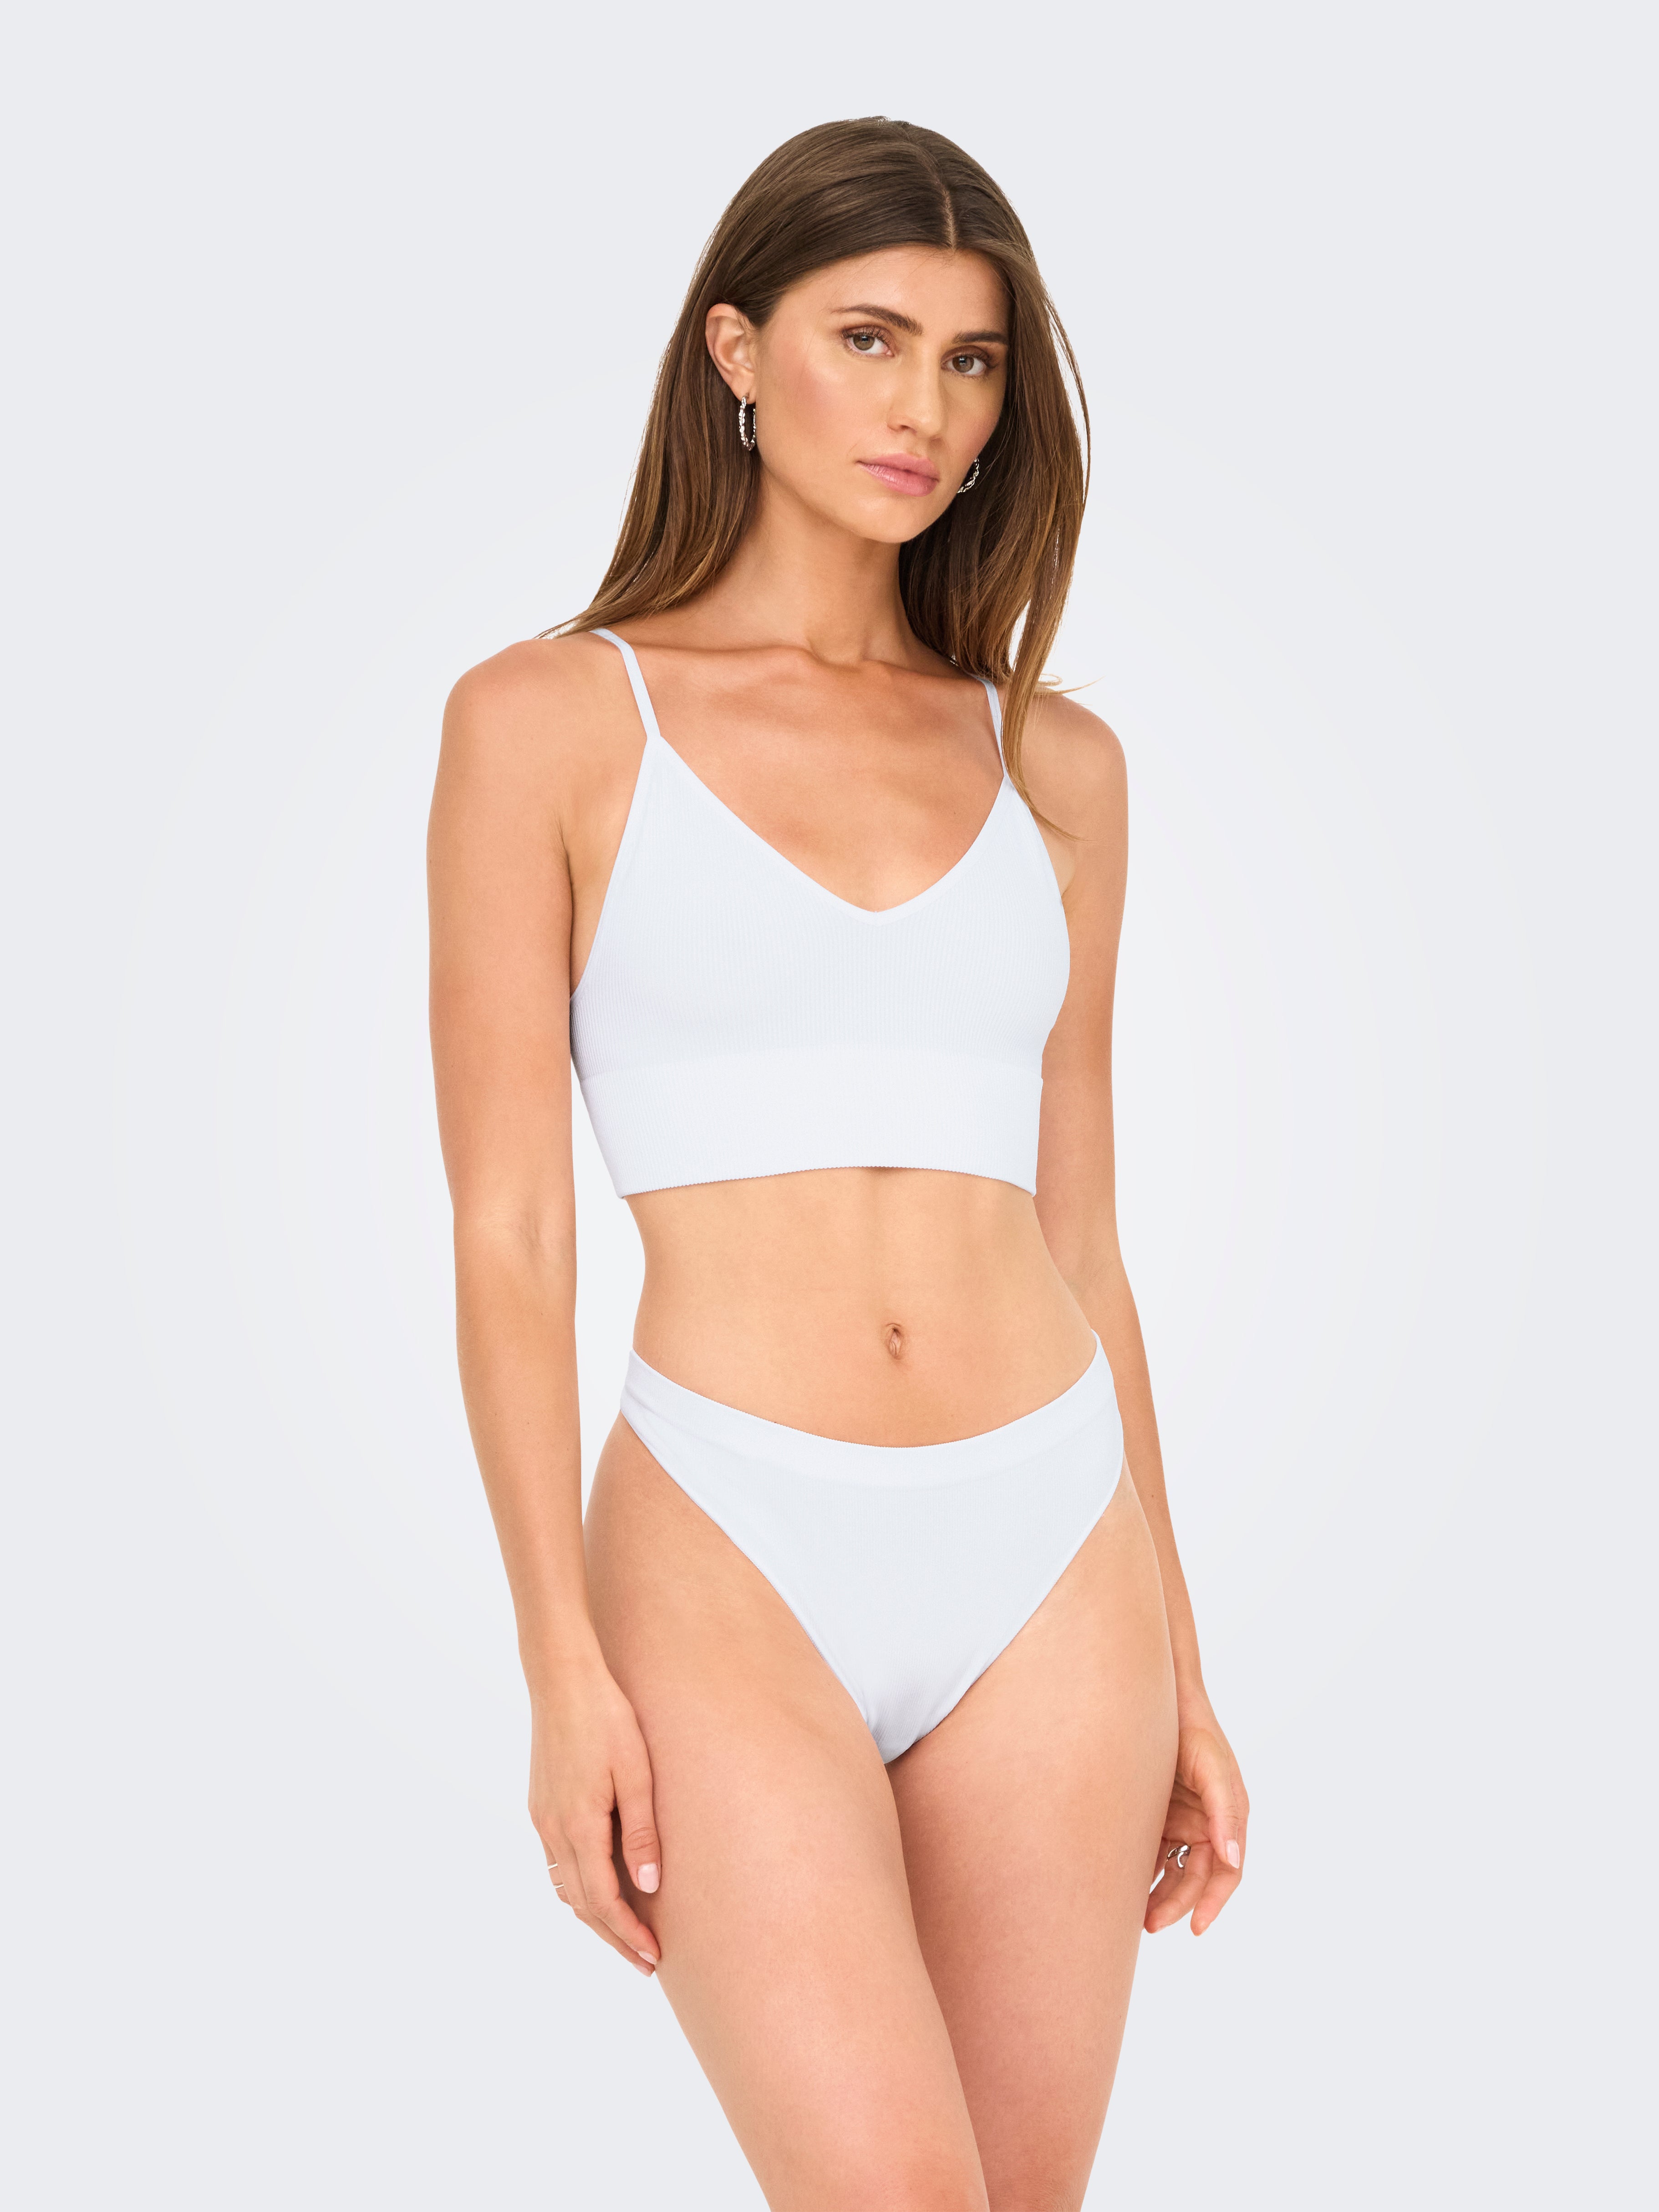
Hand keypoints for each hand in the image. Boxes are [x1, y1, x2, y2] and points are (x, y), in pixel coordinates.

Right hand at [529, 1658, 662, 1976]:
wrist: (562, 1678)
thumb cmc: (607, 1718)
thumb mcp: (636, 1772)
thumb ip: (641, 1831)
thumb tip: (648, 1887)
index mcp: (579, 1825)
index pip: (602, 1902)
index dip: (627, 1934)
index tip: (653, 1957)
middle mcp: (554, 1829)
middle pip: (581, 1904)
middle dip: (613, 1936)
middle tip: (644, 1961)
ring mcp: (542, 1817)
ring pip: (565, 1886)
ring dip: (594, 1914)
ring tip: (624, 1932)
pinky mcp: (540, 1804)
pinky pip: (557, 1862)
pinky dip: (578, 1886)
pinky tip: (598, 1885)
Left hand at [1145, 1701, 1247, 1936]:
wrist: (1159, 1697)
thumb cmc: (1193, 1727)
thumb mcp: (1213, 1767)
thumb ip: (1225, 1812)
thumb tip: (1233, 1859)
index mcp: (1226, 1817)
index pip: (1224, 1873)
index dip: (1212, 1903)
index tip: (1195, 1929)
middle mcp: (1205, 1824)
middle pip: (1193, 1879)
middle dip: (1175, 1904)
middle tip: (1149, 1924)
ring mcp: (1179, 1820)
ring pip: (1170, 1870)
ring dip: (1156, 1893)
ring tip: (1133, 1914)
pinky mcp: (1155, 1814)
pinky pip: (1149, 1852)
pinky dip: (1140, 1870)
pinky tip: (1121, 1883)